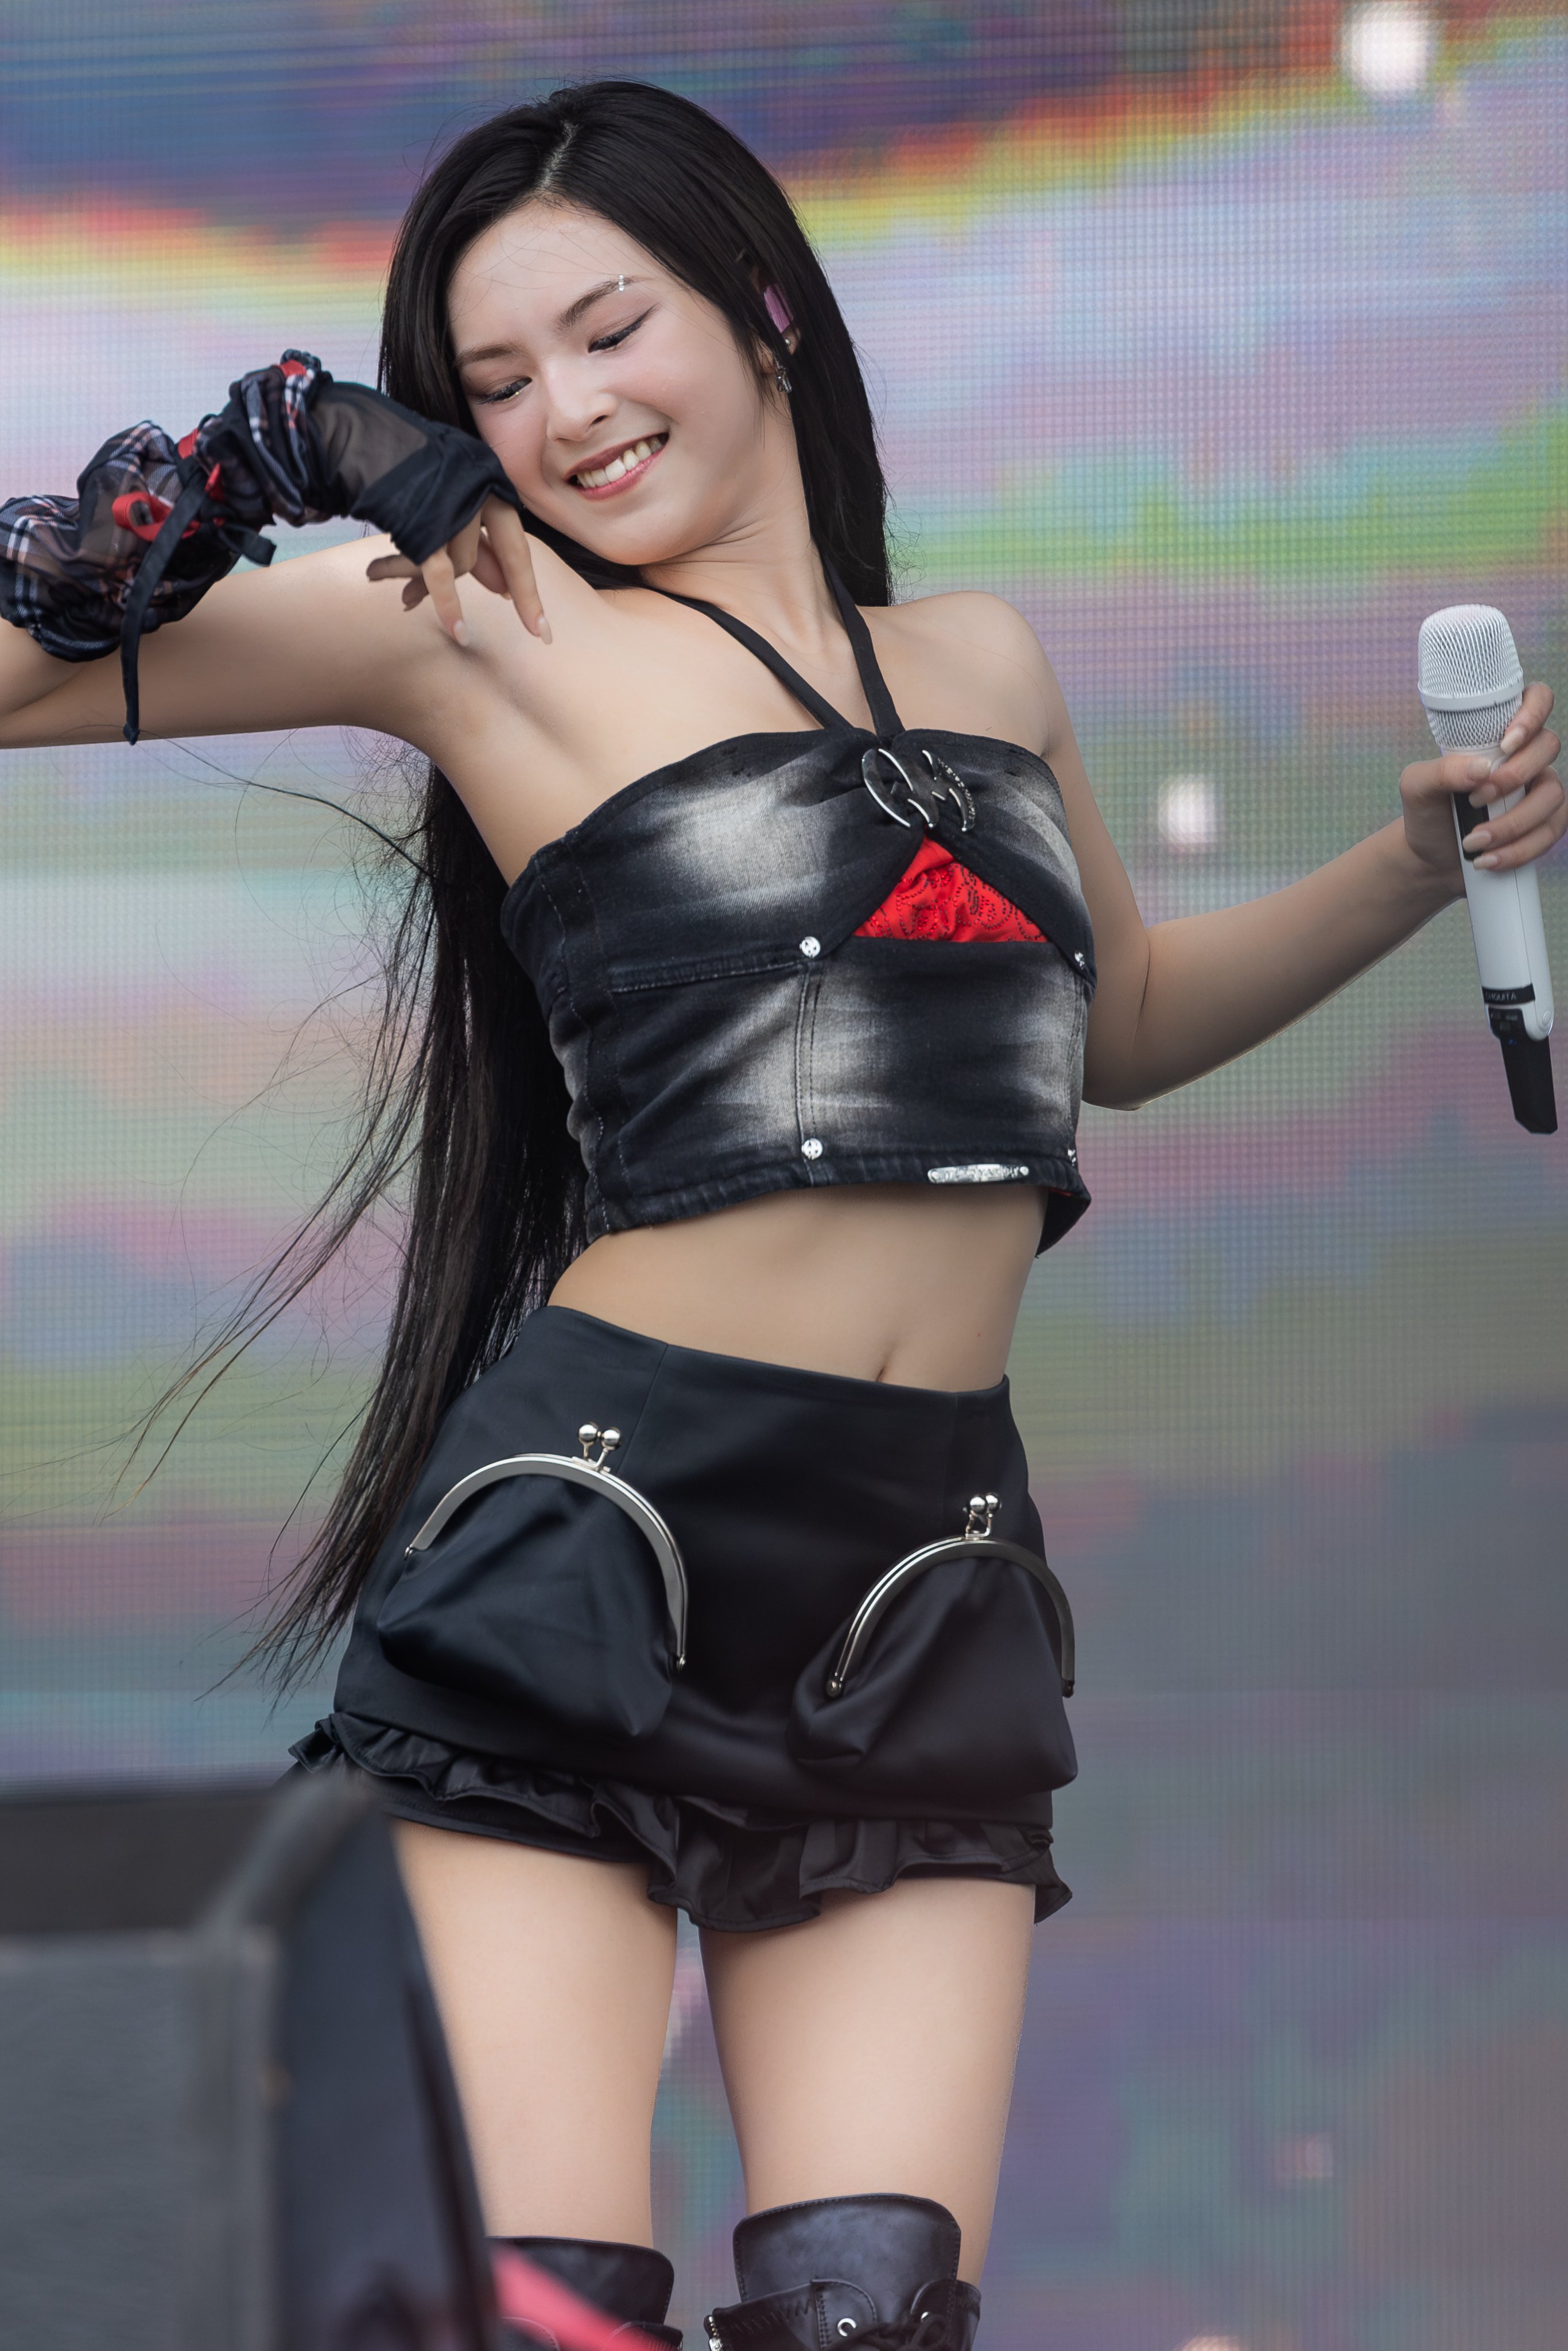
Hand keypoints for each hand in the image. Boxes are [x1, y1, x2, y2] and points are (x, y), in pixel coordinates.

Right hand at [364, 494, 549, 644]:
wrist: (360, 441)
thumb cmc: (406, 476)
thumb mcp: (447, 506)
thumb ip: (474, 545)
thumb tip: (505, 591)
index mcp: (489, 482)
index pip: (516, 541)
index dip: (528, 585)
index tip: (542, 626)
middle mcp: (481, 488)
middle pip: (512, 552)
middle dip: (526, 596)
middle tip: (538, 633)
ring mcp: (456, 502)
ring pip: (462, 563)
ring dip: (434, 586)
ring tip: (406, 599)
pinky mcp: (426, 520)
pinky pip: (441, 574)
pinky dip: (449, 606)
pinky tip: (458, 632)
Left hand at [1398, 679, 1561, 890]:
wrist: (1430, 857)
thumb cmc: (1427, 812)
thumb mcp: (1417, 787)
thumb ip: (1441, 770)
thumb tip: (1481, 768)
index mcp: (1499, 734)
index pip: (1536, 699)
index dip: (1532, 713)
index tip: (1506, 743)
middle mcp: (1527, 756)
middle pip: (1548, 746)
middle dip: (1513, 777)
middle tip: (1475, 799)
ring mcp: (1540, 789)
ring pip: (1553, 795)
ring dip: (1512, 823)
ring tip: (1473, 842)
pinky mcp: (1545, 823)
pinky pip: (1551, 831)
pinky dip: (1519, 849)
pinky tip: (1488, 860)